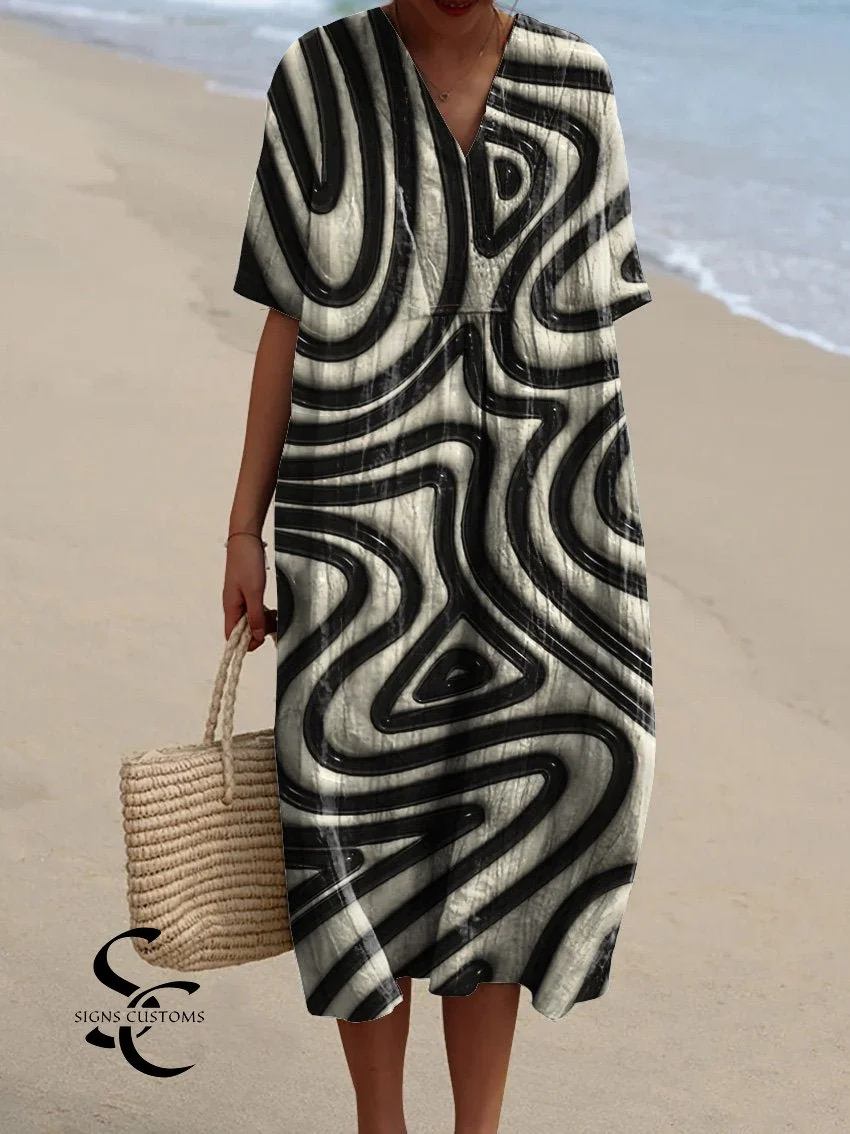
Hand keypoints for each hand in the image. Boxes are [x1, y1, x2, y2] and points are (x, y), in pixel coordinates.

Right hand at [222, 534, 276, 651]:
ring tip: (274, 617)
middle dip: (258, 631)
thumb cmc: (246, 561)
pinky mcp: (247, 591)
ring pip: (249, 619)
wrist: (246, 539)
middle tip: (273, 627)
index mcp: (230, 607)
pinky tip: (271, 610)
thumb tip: (255, 636)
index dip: (245, 643)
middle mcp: (233, 604)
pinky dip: (263, 612)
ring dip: (262, 621)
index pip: (232, 635)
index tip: (261, 641)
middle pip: (242, 629)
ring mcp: (240, 598)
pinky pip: (253, 609)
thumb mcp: (254, 592)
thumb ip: (255, 616)